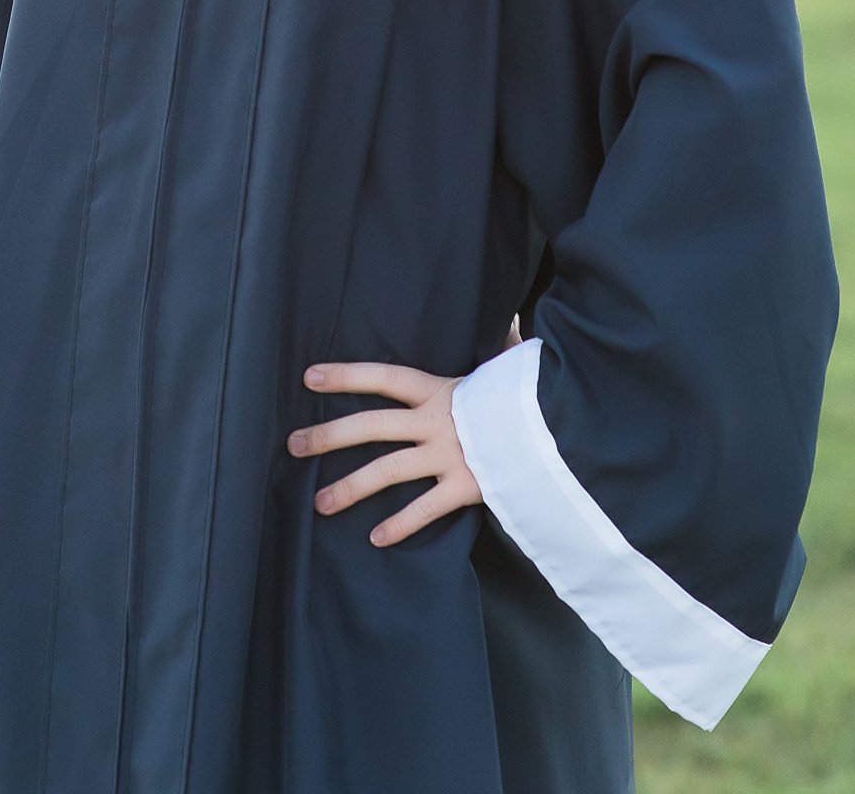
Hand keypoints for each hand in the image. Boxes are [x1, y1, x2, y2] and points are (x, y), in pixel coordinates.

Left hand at [285, 320, 519, 547]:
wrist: (561, 428)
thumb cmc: (530, 394)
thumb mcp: (510, 364)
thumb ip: (502, 344)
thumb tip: (510, 316)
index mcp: (440, 388)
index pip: (384, 376)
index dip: (347, 376)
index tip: (309, 377)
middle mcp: (436, 421)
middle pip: (370, 425)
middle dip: (329, 435)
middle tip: (293, 445)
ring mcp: (448, 455)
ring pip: (388, 471)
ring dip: (351, 488)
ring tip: (319, 504)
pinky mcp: (466, 486)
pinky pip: (426, 509)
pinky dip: (401, 525)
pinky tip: (376, 538)